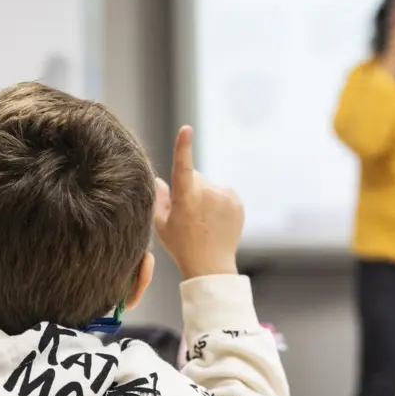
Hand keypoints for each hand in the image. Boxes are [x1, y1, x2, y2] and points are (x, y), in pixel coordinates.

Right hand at [154, 126, 243, 280]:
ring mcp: (224, 196)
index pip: (183, 166)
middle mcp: (207, 193)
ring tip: (203, 221)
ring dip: (205, 196)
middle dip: (190, 189)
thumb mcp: (161, 224)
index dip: (183, 147)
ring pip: (208, 186)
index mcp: (185, 198)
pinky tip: (215, 221)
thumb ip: (159, 197)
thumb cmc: (181, 246)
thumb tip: (158, 179)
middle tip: (188, 214)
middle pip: (195, 177)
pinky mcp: (236, 200)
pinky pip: (222, 193)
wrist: (211, 266)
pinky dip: (218, 202)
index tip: (186, 129)